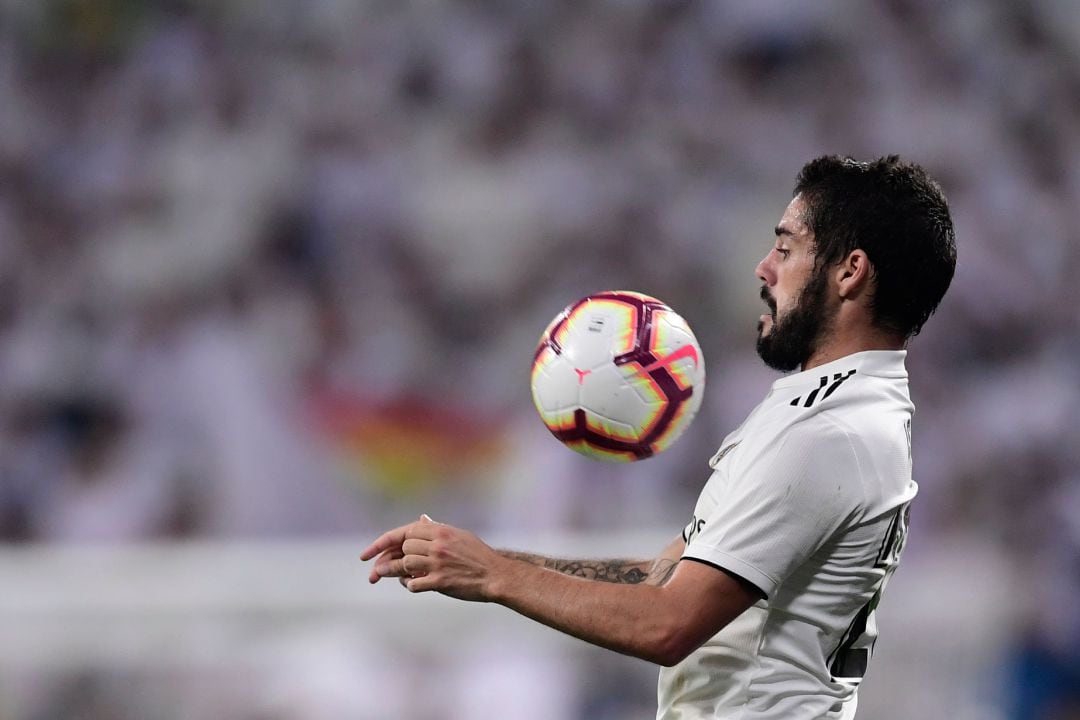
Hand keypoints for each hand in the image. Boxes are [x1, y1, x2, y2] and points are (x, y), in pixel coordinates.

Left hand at [360, 515, 504, 601]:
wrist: (497, 575)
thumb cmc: (478, 555)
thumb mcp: (458, 535)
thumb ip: (437, 529)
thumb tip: (422, 519)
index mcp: (441, 531)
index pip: (405, 532)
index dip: (383, 542)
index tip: (367, 553)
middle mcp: (438, 545)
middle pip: (403, 549)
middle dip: (391, 559)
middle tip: (379, 569)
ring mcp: (438, 563)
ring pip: (404, 565)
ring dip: (394, 573)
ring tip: (388, 576)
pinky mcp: (441, 582)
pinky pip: (414, 584)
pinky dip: (409, 585)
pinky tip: (411, 584)